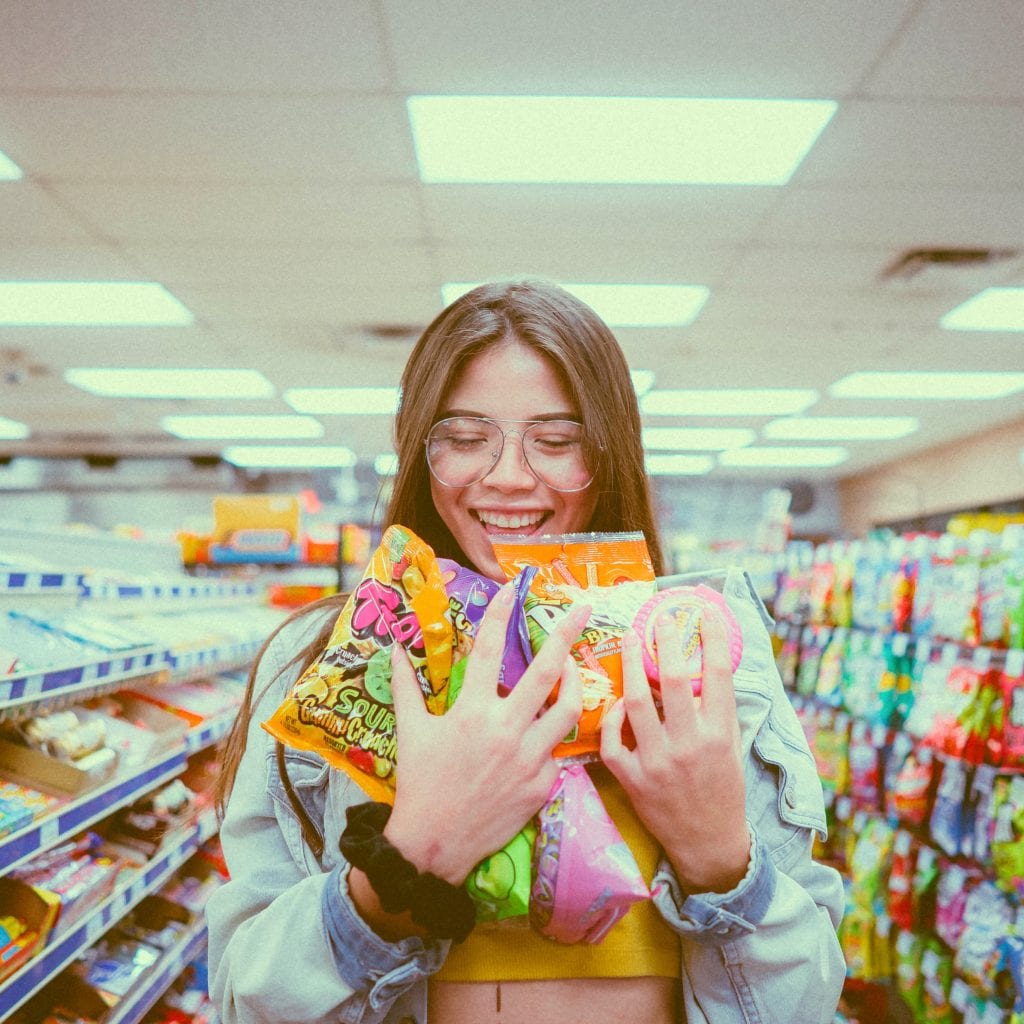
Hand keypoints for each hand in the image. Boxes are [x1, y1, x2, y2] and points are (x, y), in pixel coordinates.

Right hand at [385, 585, 587, 884]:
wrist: (433, 846)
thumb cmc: (419, 783)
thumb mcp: (410, 731)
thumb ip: (405, 687)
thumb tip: (393, 649)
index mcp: (471, 711)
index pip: (486, 649)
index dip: (498, 614)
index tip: (510, 590)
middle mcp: (505, 729)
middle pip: (547, 671)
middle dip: (567, 633)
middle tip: (583, 609)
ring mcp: (529, 758)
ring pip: (570, 709)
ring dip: (576, 683)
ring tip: (574, 669)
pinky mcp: (543, 784)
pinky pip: (558, 751)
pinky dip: (554, 737)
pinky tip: (545, 733)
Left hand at [601, 608, 749, 893]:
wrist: (709, 843)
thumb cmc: (723, 788)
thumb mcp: (732, 747)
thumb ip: (718, 708)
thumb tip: (708, 661)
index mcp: (720, 734)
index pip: (719, 674)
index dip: (713, 637)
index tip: (706, 611)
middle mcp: (690, 745)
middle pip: (674, 680)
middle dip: (667, 642)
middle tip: (660, 618)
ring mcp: (658, 764)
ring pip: (637, 704)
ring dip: (632, 667)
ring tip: (632, 641)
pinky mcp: (633, 781)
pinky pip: (613, 742)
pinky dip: (612, 719)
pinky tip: (617, 702)